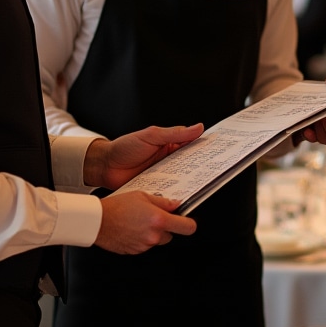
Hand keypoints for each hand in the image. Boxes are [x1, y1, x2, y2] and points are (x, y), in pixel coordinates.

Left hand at [83, 123, 203, 189]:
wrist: (104, 166)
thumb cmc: (125, 147)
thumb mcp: (151, 136)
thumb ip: (175, 133)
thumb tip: (198, 127)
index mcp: (170, 146)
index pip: (193, 147)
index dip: (206, 149)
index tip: (221, 151)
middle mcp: (169, 161)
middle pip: (191, 166)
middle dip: (202, 169)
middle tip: (215, 172)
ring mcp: (163, 176)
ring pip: (181, 181)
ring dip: (189, 184)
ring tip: (201, 187)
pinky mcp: (155, 189)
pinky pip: (168, 193)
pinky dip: (174, 196)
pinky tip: (181, 198)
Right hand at [95, 191, 196, 253]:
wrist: (97, 221)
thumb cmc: (116, 206)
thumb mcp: (142, 196)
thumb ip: (163, 202)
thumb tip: (176, 204)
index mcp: (158, 220)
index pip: (187, 227)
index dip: (189, 224)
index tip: (188, 221)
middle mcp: (153, 236)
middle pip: (171, 235)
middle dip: (165, 227)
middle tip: (153, 217)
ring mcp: (144, 246)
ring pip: (156, 241)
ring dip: (152, 233)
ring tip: (139, 221)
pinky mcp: (135, 251)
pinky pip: (144, 246)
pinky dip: (141, 239)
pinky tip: (132, 228)